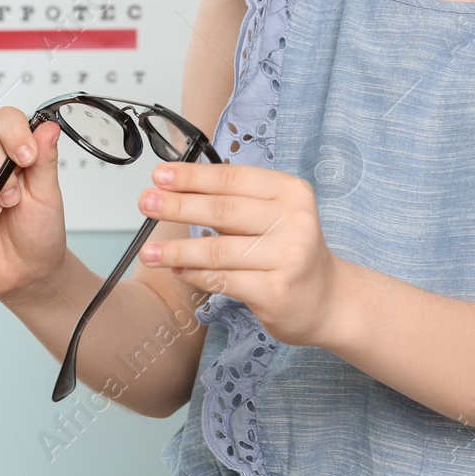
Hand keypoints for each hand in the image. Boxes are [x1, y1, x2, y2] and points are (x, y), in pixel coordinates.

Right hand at [0, 107, 67, 302]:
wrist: (29, 274)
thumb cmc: (39, 232)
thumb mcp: (49, 195)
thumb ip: (45, 159)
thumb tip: (48, 126)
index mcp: (12, 155)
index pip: (4, 120)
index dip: (13, 132)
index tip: (28, 158)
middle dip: (0, 170)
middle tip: (15, 198)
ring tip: (0, 213)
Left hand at [135, 160, 342, 347]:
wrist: (329, 300)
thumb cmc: (290, 251)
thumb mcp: (273, 215)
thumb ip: (232, 203)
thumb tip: (174, 191)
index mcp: (290, 192)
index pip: (232, 178)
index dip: (192, 177)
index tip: (160, 175)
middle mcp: (294, 221)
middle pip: (222, 211)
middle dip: (177, 206)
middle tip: (145, 203)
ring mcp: (288, 258)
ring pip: (217, 250)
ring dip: (177, 251)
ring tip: (148, 252)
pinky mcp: (277, 292)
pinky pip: (223, 280)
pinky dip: (195, 275)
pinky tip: (177, 271)